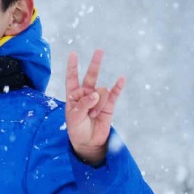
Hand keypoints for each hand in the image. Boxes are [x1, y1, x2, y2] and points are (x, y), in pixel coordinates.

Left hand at [65, 49, 124, 163]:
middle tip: (99, 51)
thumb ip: (84, 104)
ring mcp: (98, 98)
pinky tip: (121, 79)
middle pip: (91, 76)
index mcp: (74, 96)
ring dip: (97, 105)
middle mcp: (86, 94)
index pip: (72, 78)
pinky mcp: (109, 105)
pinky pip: (114, 93)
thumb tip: (96, 93)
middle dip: (95, 64)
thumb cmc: (77, 129)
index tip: (73, 54)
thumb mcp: (74, 117)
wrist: (89, 142)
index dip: (73, 67)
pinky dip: (118, 87)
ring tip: (93, 116)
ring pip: (101, 93)